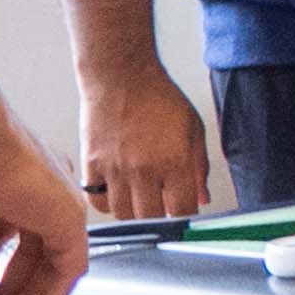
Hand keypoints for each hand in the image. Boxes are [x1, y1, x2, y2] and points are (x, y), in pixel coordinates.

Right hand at [75, 59, 211, 221]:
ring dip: (134, 212)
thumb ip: (200, 167)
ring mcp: (115, 170)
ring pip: (123, 214)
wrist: (121, 76)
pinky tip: (117, 192)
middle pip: (151, 218)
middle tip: (162, 204)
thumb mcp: (193, 129)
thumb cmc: (158, 97)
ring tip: (140, 197)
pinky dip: (107, 202)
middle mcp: (144, 169)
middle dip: (160, 217)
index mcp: (174, 161)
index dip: (185, 214)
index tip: (183, 210)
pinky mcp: (92, 165)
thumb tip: (202, 198)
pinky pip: (97, 201)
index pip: (183, 210)